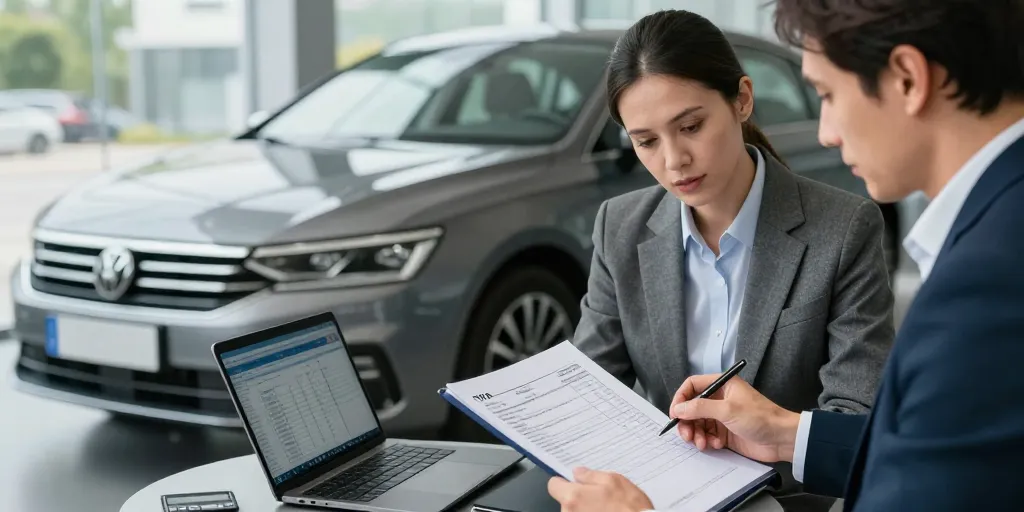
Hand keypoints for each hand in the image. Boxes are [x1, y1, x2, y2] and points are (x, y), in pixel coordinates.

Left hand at [548, 467, 653, 511]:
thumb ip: (591, 475)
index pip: (553, 485)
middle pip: (565, 501)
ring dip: (586, 510)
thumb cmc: (631, 509)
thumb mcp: (614, 481)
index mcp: (573, 497)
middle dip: (578, 498)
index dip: (564, 482)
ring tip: (607, 510)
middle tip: (599, 498)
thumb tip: (578, 472)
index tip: (572, 483)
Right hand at [670, 373, 799, 462]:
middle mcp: (720, 399)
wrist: (782, 439)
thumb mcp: (728, 410)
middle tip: (686, 434)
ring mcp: (722, 416)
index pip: (693, 386)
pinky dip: (707, 441)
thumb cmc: (761, 418)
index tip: (675, 413)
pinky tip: (715, 444)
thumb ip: (700, 408)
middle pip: (692, 407)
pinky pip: (707, 435)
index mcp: (722, 385)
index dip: (681, 398)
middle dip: (687, 421)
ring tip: (701, 443)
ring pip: (698, 423)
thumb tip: (679, 408)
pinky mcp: (725, 432)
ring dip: (696, 434)